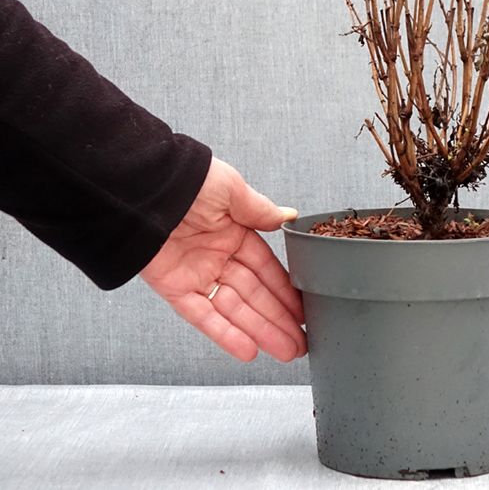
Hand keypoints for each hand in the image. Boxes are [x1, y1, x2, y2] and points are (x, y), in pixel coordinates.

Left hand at [140, 157, 305, 361]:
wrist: (143, 188)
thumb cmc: (188, 180)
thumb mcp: (232, 190)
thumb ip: (260, 211)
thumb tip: (288, 215)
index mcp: (234, 231)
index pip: (266, 268)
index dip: (285, 291)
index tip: (303, 310)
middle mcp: (217, 255)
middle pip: (254, 295)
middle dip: (278, 320)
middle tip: (301, 343)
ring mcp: (197, 274)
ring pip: (234, 310)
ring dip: (260, 332)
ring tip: (285, 351)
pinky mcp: (174, 288)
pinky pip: (203, 316)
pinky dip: (224, 334)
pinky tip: (248, 350)